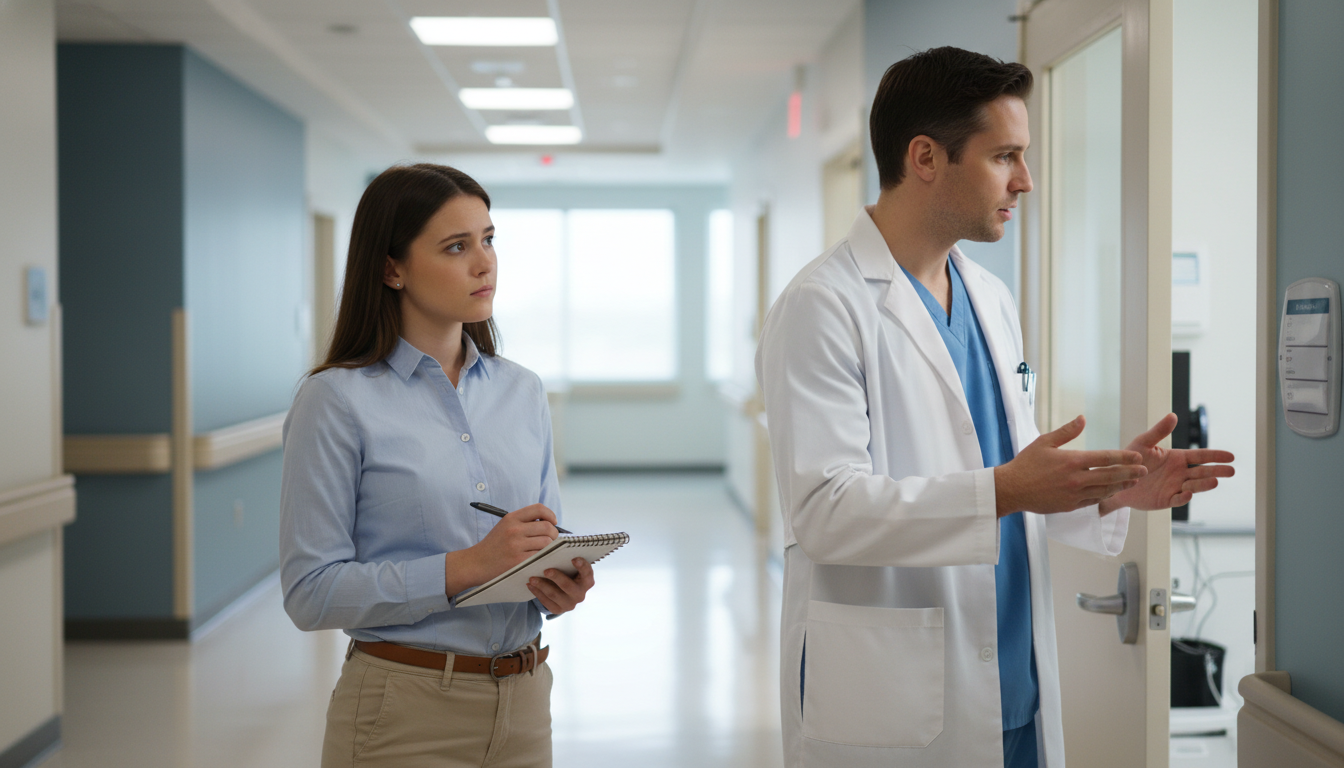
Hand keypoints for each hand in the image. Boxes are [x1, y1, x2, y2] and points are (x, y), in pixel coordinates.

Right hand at [444, 504, 558, 595]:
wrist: (476, 563)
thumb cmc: (493, 546)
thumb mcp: (505, 527)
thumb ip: (524, 522)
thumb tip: (550, 523)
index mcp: (511, 518)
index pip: (539, 508)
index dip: (550, 514)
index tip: (553, 522)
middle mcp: (514, 529)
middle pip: (547, 527)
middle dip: (554, 534)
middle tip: (551, 540)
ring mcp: (516, 545)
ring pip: (547, 542)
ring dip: (550, 547)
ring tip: (544, 551)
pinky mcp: (518, 560)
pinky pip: (541, 556)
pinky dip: (544, 558)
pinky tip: (539, 559)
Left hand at [528, 557, 594, 615]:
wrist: (562, 591)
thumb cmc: (566, 573)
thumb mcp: (569, 567)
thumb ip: (565, 561)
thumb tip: (552, 551)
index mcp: (587, 581)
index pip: (587, 573)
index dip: (582, 566)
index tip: (574, 558)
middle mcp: (580, 594)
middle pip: (568, 586)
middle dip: (556, 577)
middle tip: (546, 570)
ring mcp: (570, 604)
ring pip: (554, 595)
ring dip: (542, 585)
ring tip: (532, 578)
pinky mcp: (558, 610)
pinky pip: (546, 602)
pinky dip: (537, 592)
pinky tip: (530, 585)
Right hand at [994, 415, 1147, 515]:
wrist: (1011, 489)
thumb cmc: (1026, 464)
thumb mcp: (1044, 442)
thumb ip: (1066, 431)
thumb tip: (1083, 418)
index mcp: (1072, 461)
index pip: (1105, 458)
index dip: (1124, 458)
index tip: (1137, 457)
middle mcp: (1077, 479)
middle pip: (1110, 476)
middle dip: (1129, 473)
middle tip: (1144, 471)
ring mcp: (1074, 494)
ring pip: (1104, 491)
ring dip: (1121, 486)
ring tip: (1133, 482)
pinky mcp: (1070, 506)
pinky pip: (1092, 501)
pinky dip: (1104, 496)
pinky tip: (1111, 492)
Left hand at [1099, 413, 1235, 512]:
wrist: (1117, 479)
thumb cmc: (1131, 459)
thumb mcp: (1143, 442)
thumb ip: (1159, 431)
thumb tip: (1173, 415)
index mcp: (1177, 458)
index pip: (1200, 456)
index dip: (1215, 456)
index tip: (1231, 456)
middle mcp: (1180, 473)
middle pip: (1202, 472)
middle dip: (1217, 471)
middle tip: (1231, 471)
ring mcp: (1174, 487)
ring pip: (1193, 485)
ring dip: (1204, 485)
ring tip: (1215, 482)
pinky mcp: (1165, 499)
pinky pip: (1177, 499)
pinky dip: (1183, 497)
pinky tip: (1189, 493)